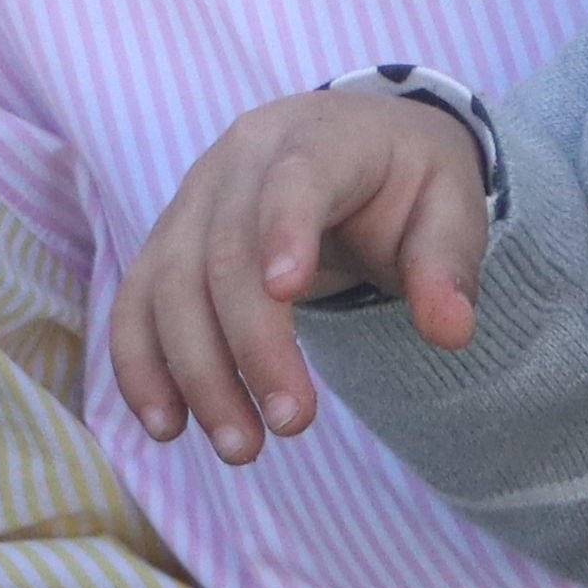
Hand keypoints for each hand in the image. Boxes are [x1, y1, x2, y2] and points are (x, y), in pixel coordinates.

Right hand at [103, 86, 489, 462]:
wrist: (354, 144)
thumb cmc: (406, 184)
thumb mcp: (451, 210)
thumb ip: (448, 267)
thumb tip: (450, 332)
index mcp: (319, 139)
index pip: (295, 178)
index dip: (285, 230)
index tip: (288, 292)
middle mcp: (240, 160)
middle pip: (225, 251)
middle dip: (250, 345)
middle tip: (290, 425)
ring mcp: (192, 198)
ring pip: (169, 283)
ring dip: (193, 372)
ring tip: (239, 448)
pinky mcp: (167, 241)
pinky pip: (136, 301)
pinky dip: (139, 364)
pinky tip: (166, 425)